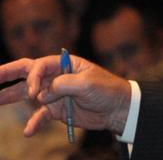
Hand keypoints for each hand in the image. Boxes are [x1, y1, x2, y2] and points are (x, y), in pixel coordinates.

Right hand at [0, 55, 130, 136]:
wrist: (117, 108)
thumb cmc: (107, 89)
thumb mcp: (88, 83)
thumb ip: (64, 85)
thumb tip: (41, 94)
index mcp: (64, 64)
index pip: (39, 66)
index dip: (33, 78)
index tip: (35, 93)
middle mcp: (56, 76)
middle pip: (27, 72)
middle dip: (8, 73)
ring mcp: (54, 93)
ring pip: (27, 94)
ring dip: (9, 97)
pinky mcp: (56, 110)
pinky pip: (39, 115)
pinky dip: (33, 122)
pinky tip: (28, 131)